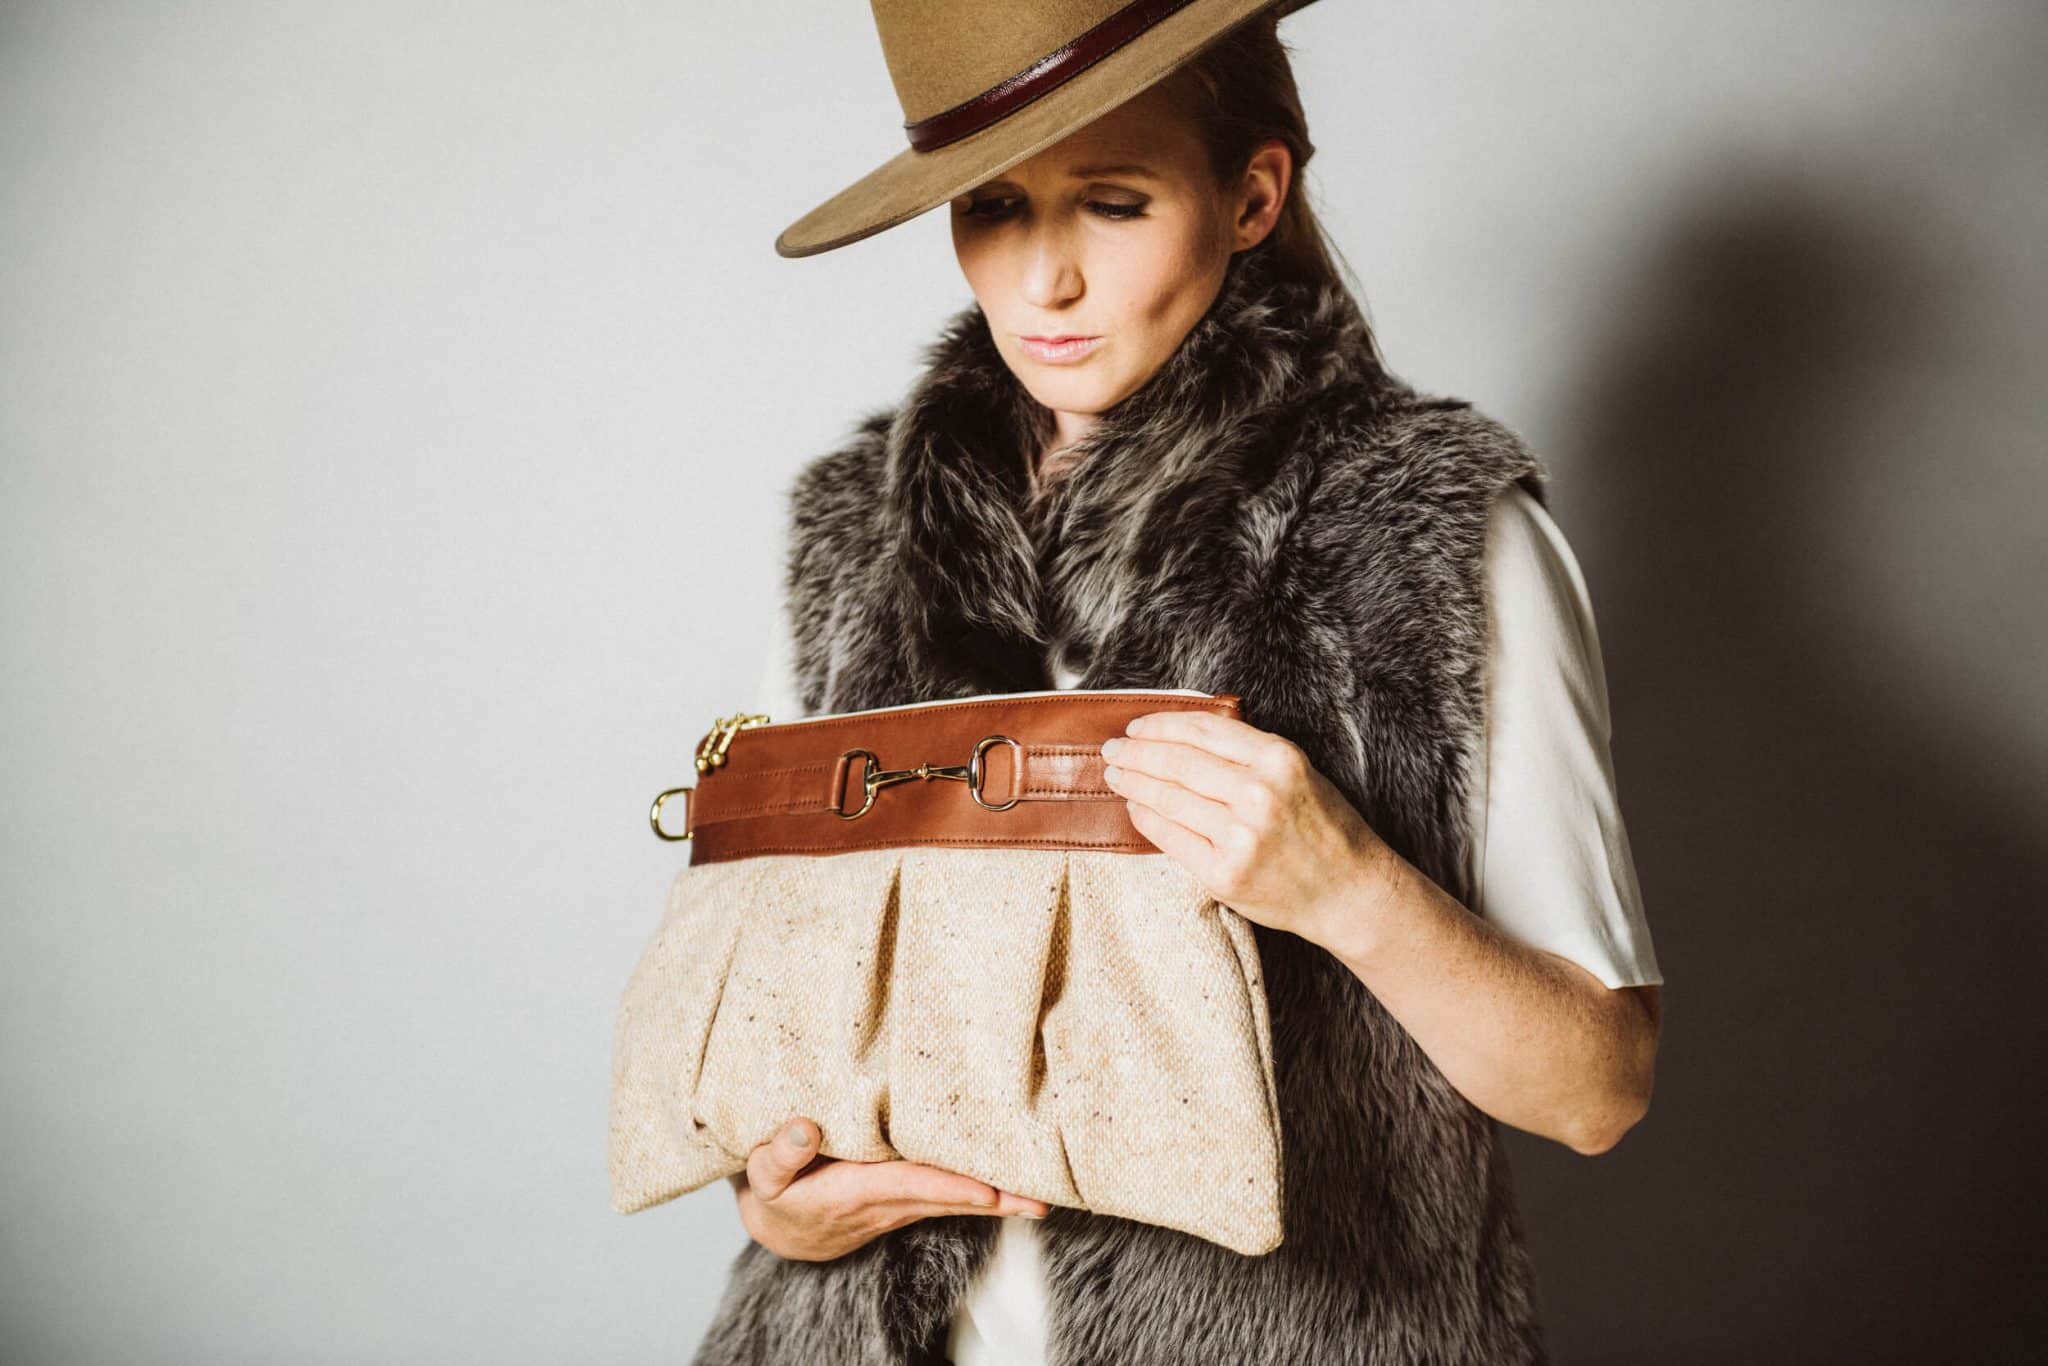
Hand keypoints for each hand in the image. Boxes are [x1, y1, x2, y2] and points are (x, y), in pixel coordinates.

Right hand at [728, 1116, 1050, 1261]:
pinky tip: (1014, 1187)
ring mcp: (901, 1204)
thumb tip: (805, 1127)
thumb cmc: (775, 1192)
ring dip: (1000, 1199)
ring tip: (1043, 1195)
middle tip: (1040, 1198)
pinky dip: (984, 1192)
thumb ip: (780, 1153)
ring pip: (956, 1200)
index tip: (986, 1188)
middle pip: (948, 1200)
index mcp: (854, 1193)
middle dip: (994, 1199)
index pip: (910, 1186)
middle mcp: (886, 1203)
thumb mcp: (763, 1174)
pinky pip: (951, 1195)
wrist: (782, 1227)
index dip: (948, 1186)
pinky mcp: (907, 1198)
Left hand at [1098, 709, 1393, 946]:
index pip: (1202, 729)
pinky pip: (1170, 837)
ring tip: (1115, 775)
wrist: (1350, 893)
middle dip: (1136, 753)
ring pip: (1168, 798)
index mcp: (1279, 758)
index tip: (1137, 727)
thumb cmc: (1324, 830)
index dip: (1161, 724)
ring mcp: (1240, 836)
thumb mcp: (1299, 773)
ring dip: (1133, 783)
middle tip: (1111, 750)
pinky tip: (1135, 808)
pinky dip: (1146, 819)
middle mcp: (1259, 793)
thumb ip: (1248, 752)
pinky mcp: (1224, 873)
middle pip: (1177, 762)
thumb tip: (1180, 735)